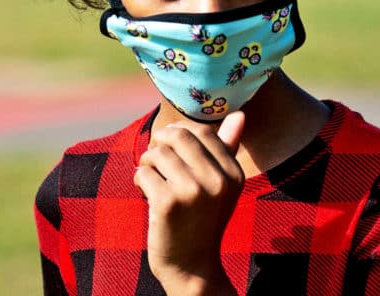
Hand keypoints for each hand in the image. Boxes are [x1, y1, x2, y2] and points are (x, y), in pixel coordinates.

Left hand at [134, 111, 244, 294]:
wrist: (192, 265)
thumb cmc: (204, 219)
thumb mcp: (222, 185)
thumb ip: (228, 148)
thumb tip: (240, 114)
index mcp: (234, 174)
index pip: (204, 132)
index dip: (181, 133)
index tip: (171, 146)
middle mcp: (218, 181)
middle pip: (180, 136)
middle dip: (161, 141)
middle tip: (155, 156)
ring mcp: (193, 192)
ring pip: (159, 154)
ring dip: (148, 162)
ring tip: (150, 175)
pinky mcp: (168, 204)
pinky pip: (144, 173)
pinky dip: (139, 179)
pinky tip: (145, 191)